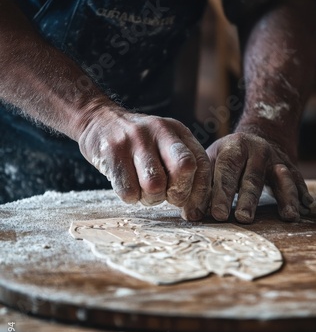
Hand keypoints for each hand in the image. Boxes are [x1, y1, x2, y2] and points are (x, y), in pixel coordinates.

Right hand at [78, 106, 210, 220]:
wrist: (98, 120)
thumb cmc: (138, 143)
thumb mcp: (166, 143)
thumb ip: (183, 166)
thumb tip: (197, 206)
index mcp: (177, 131)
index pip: (201, 163)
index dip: (200, 192)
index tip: (194, 210)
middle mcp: (159, 131)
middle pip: (183, 169)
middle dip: (177, 194)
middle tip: (166, 197)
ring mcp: (135, 140)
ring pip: (154, 185)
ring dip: (151, 199)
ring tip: (144, 191)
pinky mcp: (112, 152)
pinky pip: (128, 191)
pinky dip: (131, 197)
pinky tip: (128, 186)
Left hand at [206, 132, 315, 223]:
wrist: (256, 138)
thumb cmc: (226, 158)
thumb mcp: (212, 161)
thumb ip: (202, 185)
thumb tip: (190, 214)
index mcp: (233, 147)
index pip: (225, 171)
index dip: (221, 193)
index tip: (217, 215)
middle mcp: (256, 150)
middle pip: (252, 178)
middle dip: (248, 200)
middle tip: (243, 219)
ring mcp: (276, 158)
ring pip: (282, 178)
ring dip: (285, 197)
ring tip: (288, 216)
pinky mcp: (290, 167)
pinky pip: (298, 182)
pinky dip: (303, 196)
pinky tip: (308, 209)